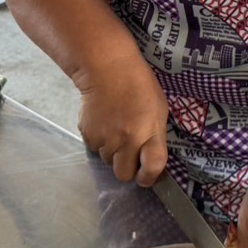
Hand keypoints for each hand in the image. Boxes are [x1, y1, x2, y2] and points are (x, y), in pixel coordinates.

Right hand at [76, 56, 168, 186]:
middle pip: (124, 174)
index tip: (148, 176)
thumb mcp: (158, 110)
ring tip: (116, 129)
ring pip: (108, 161)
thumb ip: (155, 137)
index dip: (150, 177)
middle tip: (129, 153)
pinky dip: (100, 141)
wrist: (107, 69)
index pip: (152, 167)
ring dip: (113, 152)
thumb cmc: (139, 85)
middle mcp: (126, 140)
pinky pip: (95, 149)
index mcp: (149, 132)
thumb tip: (150, 159)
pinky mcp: (88, 135)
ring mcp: (105, 139)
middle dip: (127, 168)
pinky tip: (105, 123)